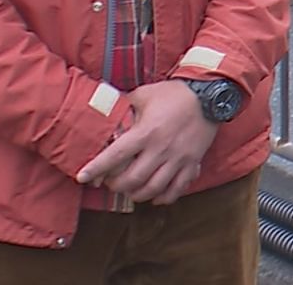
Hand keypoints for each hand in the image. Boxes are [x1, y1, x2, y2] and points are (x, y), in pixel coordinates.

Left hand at [76, 81, 219, 204]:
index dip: (97, 168)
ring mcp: (178, 159)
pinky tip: (156, 196)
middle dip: (117, 186)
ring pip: (153, 188)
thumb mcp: (145, 94)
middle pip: (133, 179)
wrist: (210, 96)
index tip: (82, 178)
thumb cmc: (174, 94)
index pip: (115, 156)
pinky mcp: (192, 163)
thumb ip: (125, 105)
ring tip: (131, 191)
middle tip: (111, 183)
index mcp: (146, 132)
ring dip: (138, 194)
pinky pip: (178, 189)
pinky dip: (164, 197)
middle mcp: (161, 149)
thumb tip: (106, 110)